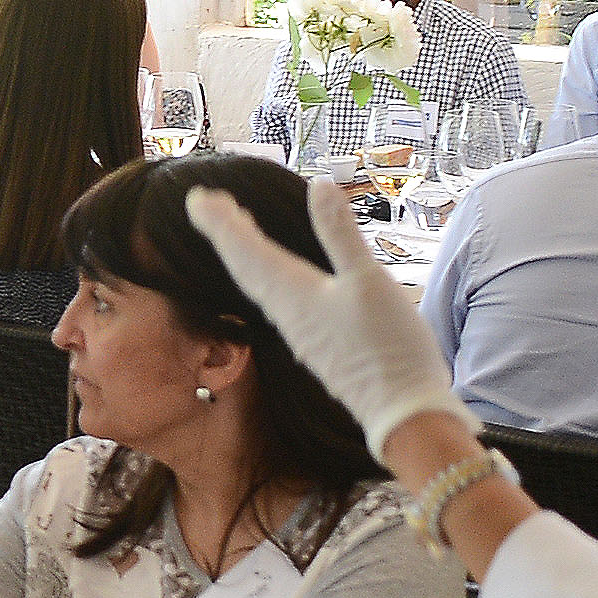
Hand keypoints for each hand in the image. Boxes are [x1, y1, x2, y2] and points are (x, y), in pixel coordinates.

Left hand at [185, 177, 466, 449]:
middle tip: (206, 205)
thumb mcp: (369, 279)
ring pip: (260, 284)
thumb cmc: (389, 345)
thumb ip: (340, 234)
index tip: (197, 198)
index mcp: (293, 294)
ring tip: (236, 228)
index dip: (221, 222)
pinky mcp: (315, 345)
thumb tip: (320, 186)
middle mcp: (286, 313)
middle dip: (226, 233)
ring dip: (244, 253)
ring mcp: (300, 332)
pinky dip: (267, 276)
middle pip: (245, 266)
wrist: (401, 412)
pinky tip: (277, 276)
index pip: (245, 250)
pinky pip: (277, 301)